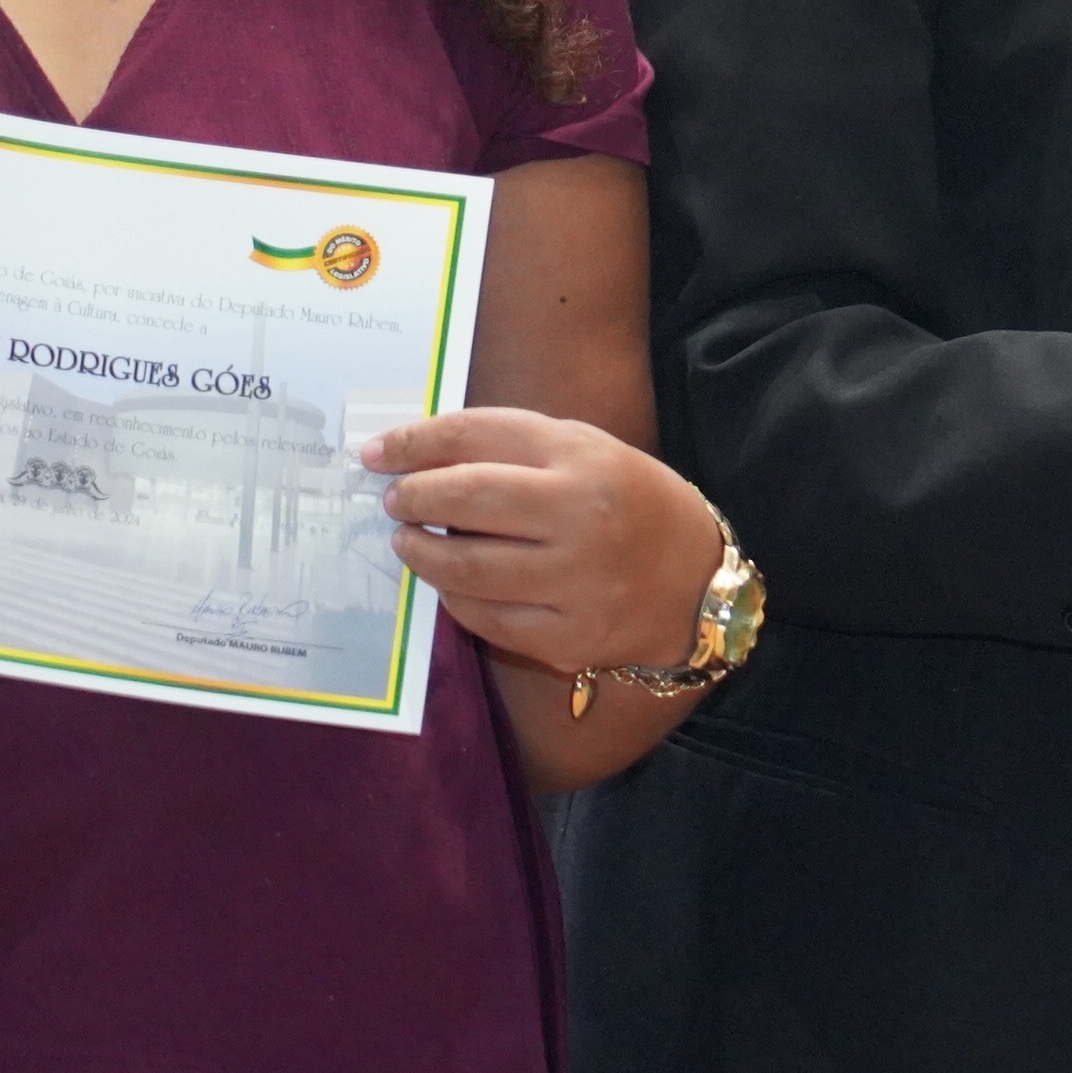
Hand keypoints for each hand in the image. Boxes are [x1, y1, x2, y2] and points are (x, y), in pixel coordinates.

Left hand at [367, 409, 726, 674]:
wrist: (694, 582)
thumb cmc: (629, 504)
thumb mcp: (586, 452)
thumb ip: (511, 449)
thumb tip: (417, 456)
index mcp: (584, 457)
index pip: (479, 435)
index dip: (416, 442)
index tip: (377, 452)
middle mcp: (581, 515)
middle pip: (467, 498)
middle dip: (414, 497)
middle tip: (394, 501)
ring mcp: (574, 581)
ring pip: (467, 567)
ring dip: (421, 553)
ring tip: (409, 541)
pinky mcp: (566, 636)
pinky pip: (485, 618)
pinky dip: (454, 597)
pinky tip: (449, 582)